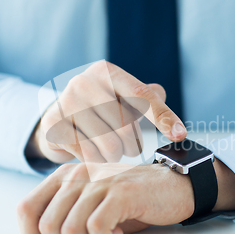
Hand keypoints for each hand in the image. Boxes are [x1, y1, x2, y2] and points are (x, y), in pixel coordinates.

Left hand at [16, 159, 234, 233]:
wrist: (171, 187)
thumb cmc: (128, 202)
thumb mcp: (87, 210)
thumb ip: (56, 220)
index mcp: (64, 176)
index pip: (25, 209)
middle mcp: (77, 175)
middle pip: (46, 226)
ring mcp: (99, 182)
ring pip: (68, 230)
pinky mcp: (120, 193)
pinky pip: (95, 229)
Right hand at [26, 60, 186, 163]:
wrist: (58, 119)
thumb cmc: (100, 108)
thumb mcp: (122, 96)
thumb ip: (147, 96)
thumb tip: (161, 95)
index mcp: (106, 71)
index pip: (142, 95)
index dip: (163, 117)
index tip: (180, 135)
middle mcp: (84, 82)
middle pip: (126, 126)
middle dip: (133, 145)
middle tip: (128, 147)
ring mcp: (66, 103)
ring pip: (109, 145)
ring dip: (115, 156)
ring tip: (110, 151)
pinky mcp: (55, 126)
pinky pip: (89, 156)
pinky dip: (97, 161)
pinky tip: (92, 154)